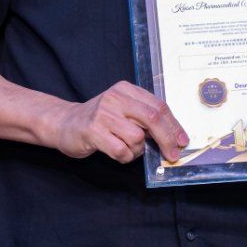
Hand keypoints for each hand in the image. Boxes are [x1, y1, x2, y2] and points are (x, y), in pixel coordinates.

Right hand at [51, 81, 186, 163]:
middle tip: (172, 154)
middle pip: (152, 119)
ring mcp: (103, 114)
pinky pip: (122, 150)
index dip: (174, 125)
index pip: (158, 106)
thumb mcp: (122, 110)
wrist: (64, 123)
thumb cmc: (99, 120)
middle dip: (167, 139)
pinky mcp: (93, 131)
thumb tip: (172, 136)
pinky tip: (117, 153)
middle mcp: (115, 98)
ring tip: (126, 148)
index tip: (182, 140)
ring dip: (137, 150)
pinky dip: (124, 157)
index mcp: (126, 90)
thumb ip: (144, 117)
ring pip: (137, 138)